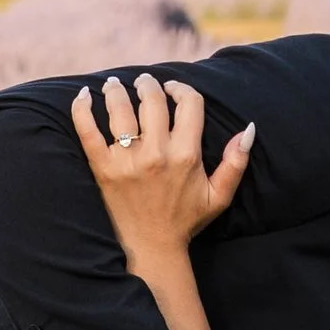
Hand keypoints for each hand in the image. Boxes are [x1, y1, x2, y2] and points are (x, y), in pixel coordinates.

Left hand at [69, 73, 255, 271]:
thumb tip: (248, 128)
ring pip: (120, 109)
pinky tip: (83, 96)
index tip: (174, 89)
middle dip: (148, 84)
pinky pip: (88, 132)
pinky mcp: (103, 170)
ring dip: (116, 90)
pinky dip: (82, 110)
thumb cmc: (186, 220)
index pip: (188, 104)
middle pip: (152, 101)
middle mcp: (157, 154)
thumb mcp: (219, 195)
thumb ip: (236, 162)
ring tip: (114, 84)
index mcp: (186, 155)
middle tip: (144, 82)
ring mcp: (127, 161)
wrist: (152, 248)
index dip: (182, 89)